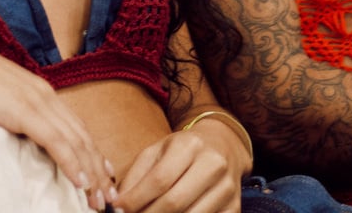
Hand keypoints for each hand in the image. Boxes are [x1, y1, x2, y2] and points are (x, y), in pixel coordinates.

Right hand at [0, 26, 117, 210]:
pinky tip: (81, 182)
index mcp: (40, 91)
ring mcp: (37, 102)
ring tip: (99, 201)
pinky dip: (71, 163)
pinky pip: (56, 142)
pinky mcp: (25, 111)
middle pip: (81, 137)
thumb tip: (17, 132)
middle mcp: (45, 95)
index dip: (92, 152)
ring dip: (90, 173)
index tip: (103, 174)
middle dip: (98, 169)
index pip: (75, 126)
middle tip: (110, 198)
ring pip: (75, 142)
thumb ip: (13, 113)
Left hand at [116, 131, 240, 212]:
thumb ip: (136, 176)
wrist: (223, 145)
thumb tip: (117, 204)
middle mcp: (212, 164)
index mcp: (190, 145)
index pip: (160, 179)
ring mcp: (227, 187)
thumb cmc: (182, 150)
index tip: (118, 210)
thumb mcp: (157, 151)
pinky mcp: (234, 207)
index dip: (136, 200)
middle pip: (175, 202)